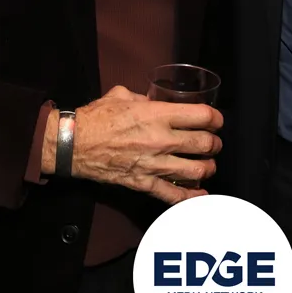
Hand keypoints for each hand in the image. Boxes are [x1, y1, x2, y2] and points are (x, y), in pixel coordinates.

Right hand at [71, 86, 222, 203]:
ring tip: (208, 165)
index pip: (202, 116)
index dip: (215, 118)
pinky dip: (191, 197)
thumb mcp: (122, 95)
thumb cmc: (97, 117)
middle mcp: (161, 139)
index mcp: (158, 114)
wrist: (74, 144)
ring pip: (195, 170)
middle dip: (215, 144)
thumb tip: (155, 101)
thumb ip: (144, 98)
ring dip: (207, 168)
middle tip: (214, 143)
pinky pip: (173, 195)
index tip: (216, 120)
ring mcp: (154, 164)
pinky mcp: (144, 183)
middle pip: (204, 144)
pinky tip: (201, 195)